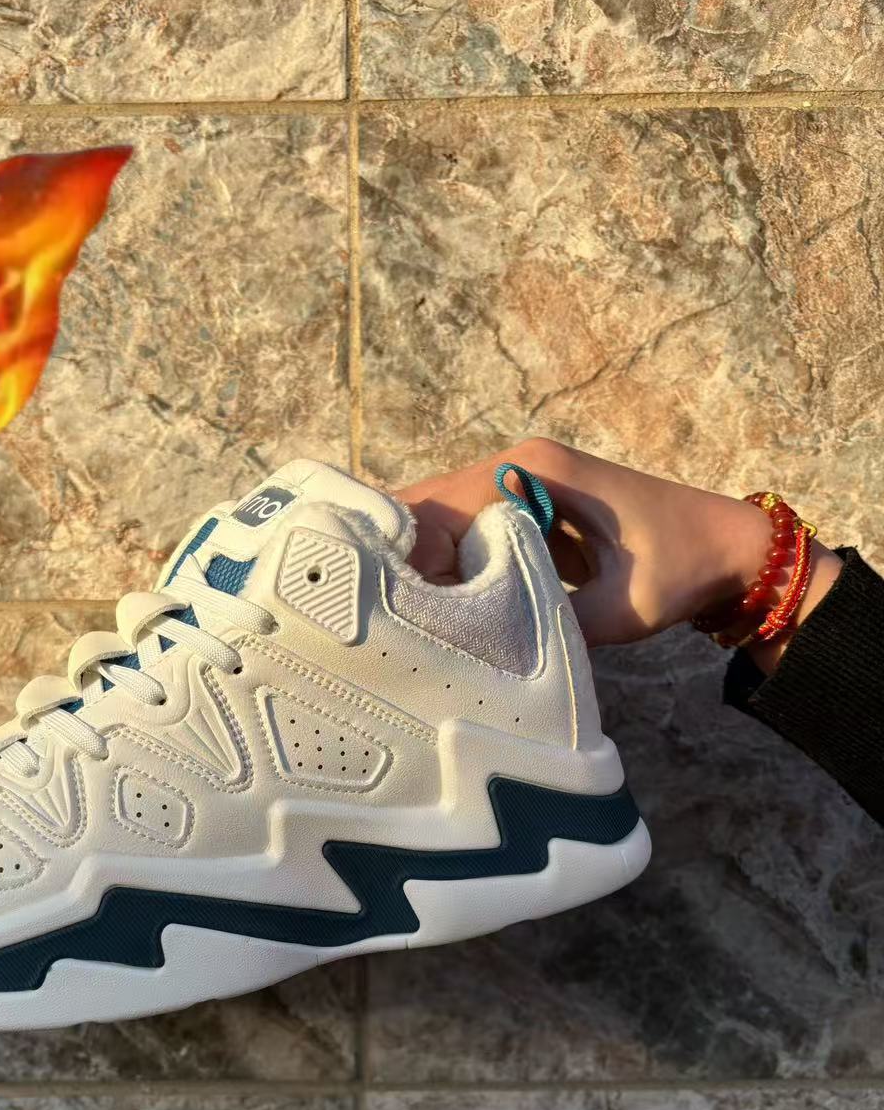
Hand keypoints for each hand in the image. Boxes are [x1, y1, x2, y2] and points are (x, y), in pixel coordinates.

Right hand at [399, 438, 841, 665]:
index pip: (437, 506)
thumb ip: (542, 619)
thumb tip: (474, 646)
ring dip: (419, 564)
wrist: (729, 551)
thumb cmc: (679, 570)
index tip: (399, 611)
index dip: (410, 558)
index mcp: (530, 469)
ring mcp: (517, 482)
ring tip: (397, 616)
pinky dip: (444, 564)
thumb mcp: (613, 609)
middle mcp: (515, 463)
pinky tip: (428, 605)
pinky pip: (465, 531)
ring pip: (439, 519)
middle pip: (426, 506)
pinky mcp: (524, 507)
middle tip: (379, 617)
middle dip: (401, 560)